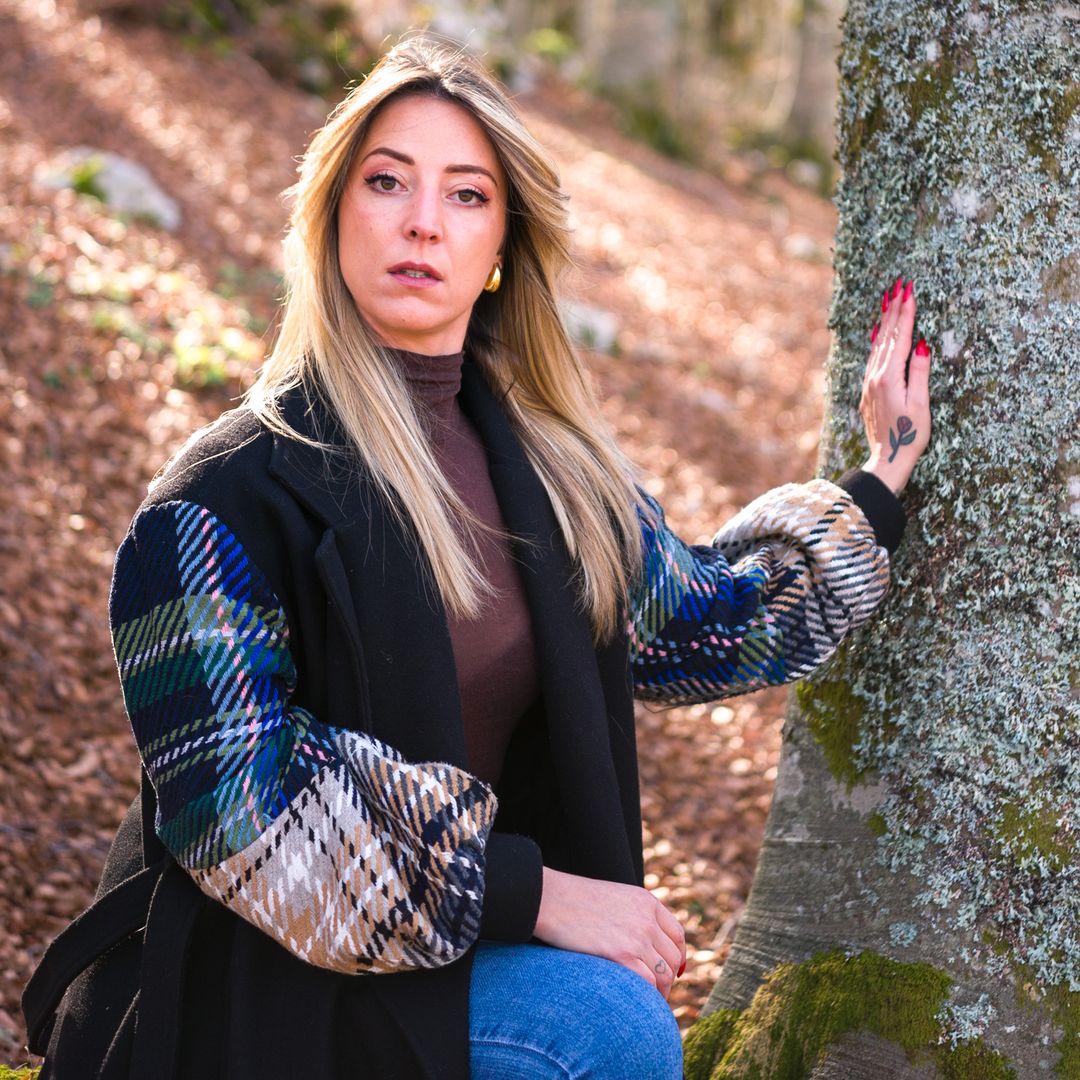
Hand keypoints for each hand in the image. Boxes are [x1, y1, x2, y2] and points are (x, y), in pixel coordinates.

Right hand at [532, 867, 686, 998]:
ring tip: (649, 1001)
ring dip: (661, 992)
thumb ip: (632, 915)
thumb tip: (642, 943)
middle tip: (657, 991)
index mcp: (646, 902)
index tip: (673, 970)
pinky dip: (648, 997)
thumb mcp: (613, 898)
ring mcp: (637, 937)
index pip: (677, 935)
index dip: (677, 956)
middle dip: (669, 977)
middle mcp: (647, 919)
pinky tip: (638, 1002)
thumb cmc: (573, 900)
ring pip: (665, 974)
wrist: (550, 898)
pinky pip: (650, 984)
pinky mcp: (622, 955)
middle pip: (673, 957)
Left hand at [859, 276, 931, 494]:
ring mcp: (869, 384)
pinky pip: (872, 358)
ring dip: (884, 321)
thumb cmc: (910, 435)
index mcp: (889, 377)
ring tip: (888, 299)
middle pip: (886, 336)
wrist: (886, 458)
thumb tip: (921, 343)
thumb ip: (919, 372)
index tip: (909, 291)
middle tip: (898, 285)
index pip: (900, 338)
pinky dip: (876, 341)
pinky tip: (877, 332)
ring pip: (877, 345)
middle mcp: (875, 377)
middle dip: (893, 309)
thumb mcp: (921, 403)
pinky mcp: (868, 391)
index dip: (905, 313)